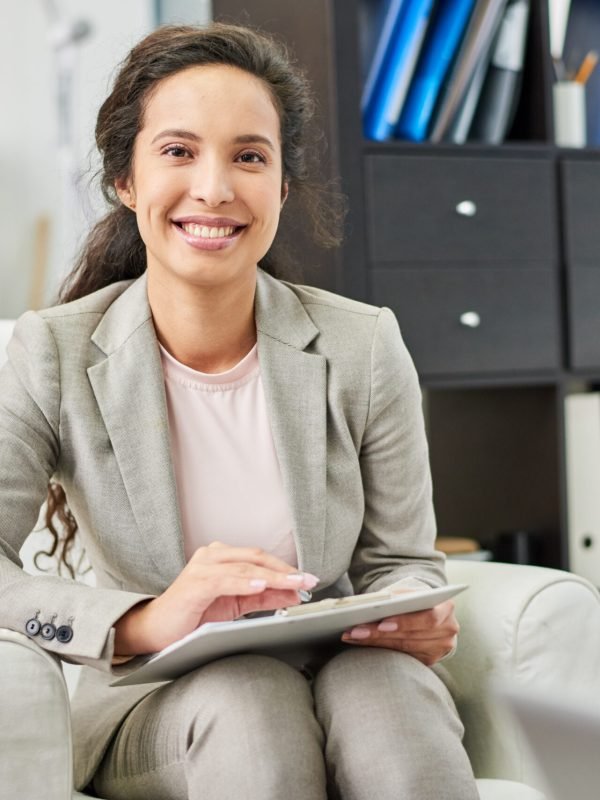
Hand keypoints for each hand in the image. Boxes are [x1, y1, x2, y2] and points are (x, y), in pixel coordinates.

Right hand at [114, 541, 317, 654]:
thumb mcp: (235, 605)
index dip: (286, 569)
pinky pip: (226, 580)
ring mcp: (202, 566)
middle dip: (285, 571)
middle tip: (308, 581)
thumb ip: (262, 596)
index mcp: (222, 557)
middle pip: (256, 558)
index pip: (260, 559)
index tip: (308, 580)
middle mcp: (212, 555)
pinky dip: (246, 582)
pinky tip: (262, 586)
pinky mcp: (195, 583)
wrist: (156, 630)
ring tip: (294, 584)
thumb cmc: (193, 615)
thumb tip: (293, 593)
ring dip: (273, 577)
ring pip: (246, 567)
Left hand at [341, 598, 458, 665]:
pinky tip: (362, 643)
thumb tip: (379, 603)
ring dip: (375, 643)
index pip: (428, 618)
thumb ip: (400, 596)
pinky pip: (402, 656)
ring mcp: (441, 648)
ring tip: (353, 636)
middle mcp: (448, 630)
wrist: (432, 611)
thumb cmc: (417, 599)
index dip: (405, 622)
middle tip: (356, 631)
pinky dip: (380, 649)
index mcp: (446, 608)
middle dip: (380, 634)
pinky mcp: (430, 659)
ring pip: (404, 648)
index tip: (382, 623)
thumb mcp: (412, 592)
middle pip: (411, 636)